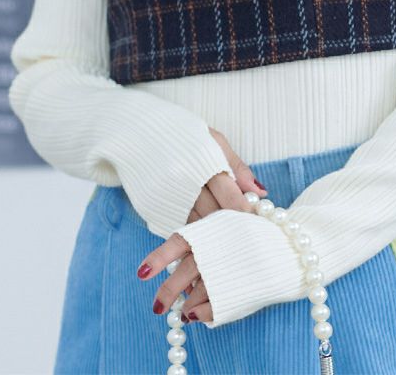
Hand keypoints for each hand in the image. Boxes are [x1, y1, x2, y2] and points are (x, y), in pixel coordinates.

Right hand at [136, 126, 266, 322]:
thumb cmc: (181, 132)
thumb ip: (236, 166)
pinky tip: (201, 263)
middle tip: (251, 251)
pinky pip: (177, 233)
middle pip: (215, 216)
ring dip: (212, 248)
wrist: (133, 130)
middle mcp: (184, 183)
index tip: (262, 228)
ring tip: (229, 266)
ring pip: (196, 230)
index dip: (247, 214)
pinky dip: (189, 248)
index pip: (231, 195)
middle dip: (232, 233)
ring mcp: (167, 199)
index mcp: (202, 162)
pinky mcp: (153, 209)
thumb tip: (261, 193)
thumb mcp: (212, 139)